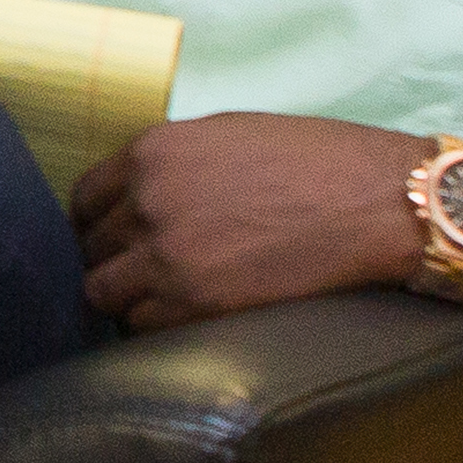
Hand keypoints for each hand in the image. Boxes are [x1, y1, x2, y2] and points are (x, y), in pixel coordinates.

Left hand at [71, 113, 447, 331]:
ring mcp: (165, 255)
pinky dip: (158, 327)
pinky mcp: (194, 302)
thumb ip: (172, 164)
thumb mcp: (227, 136)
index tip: (118, 241)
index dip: (100, 225)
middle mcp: (146, 201)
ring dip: (130, 300)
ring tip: (169, 300)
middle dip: (116, 262)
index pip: (83, 201)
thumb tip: (139, 194)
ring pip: (105, 294)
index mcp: (151, 152)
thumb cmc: (318, 162)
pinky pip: (142, 326)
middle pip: (92, 249)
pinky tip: (191, 318)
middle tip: (149, 275)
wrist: (380, 202)